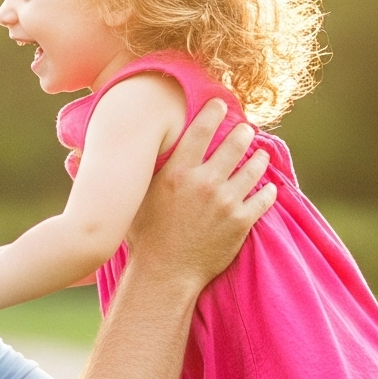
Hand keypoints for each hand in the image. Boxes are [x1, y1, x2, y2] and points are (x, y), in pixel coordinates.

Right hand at [124, 100, 273, 292]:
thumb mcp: (136, 199)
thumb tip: (109, 152)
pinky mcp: (241, 222)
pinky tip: (268, 187)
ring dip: (258, 158)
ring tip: (260, 153)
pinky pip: (263, 199)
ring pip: (252, 169)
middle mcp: (204, 183)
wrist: (165, 274)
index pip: (201, 131)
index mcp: (178, 173)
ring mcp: (226, 202)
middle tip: (246, 129)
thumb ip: (138, 173)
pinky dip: (268, 191)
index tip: (221, 104)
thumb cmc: (145, 237)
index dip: (213, 112)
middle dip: (243, 132)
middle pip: (233, 145)